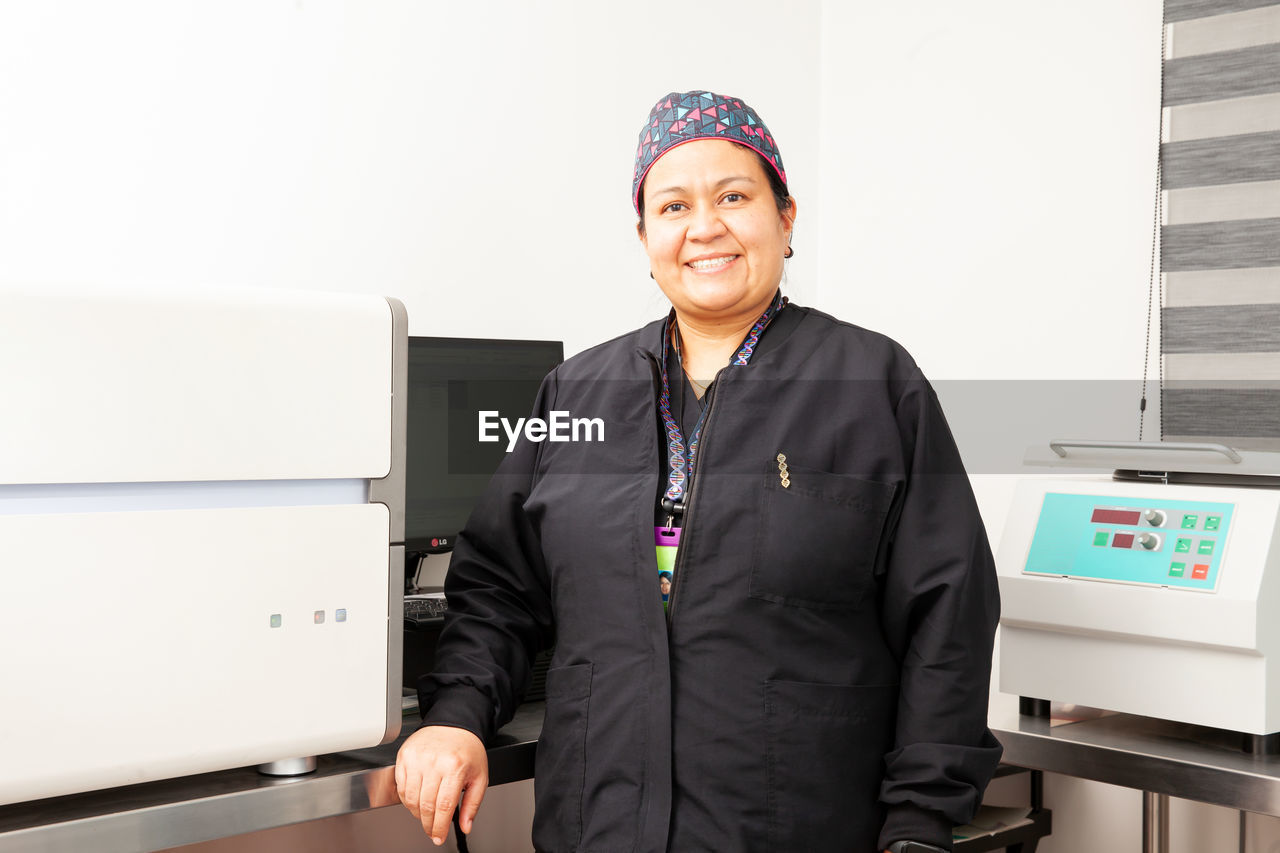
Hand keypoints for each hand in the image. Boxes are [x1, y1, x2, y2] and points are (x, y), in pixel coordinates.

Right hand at [395, 725, 488, 845]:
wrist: (454, 723)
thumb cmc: (467, 749)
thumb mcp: (479, 776)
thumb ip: (472, 804)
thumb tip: (465, 826)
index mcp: (455, 767)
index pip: (443, 806)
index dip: (439, 827)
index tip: (438, 837)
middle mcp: (434, 761)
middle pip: (425, 805)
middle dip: (428, 824)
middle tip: (432, 830)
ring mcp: (417, 758)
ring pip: (411, 798)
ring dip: (416, 813)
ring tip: (425, 815)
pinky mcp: (405, 755)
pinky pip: (401, 786)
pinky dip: (407, 799)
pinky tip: (416, 800)